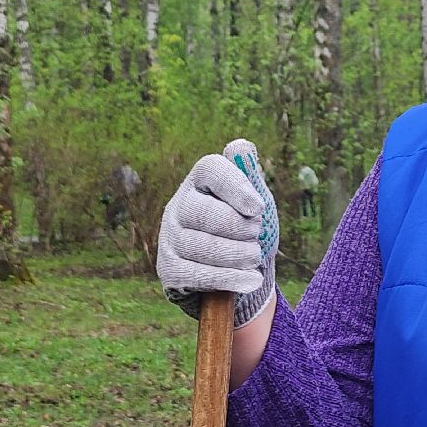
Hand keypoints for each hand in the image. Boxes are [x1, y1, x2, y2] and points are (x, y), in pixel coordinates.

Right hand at [156, 139, 278, 327]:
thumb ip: (250, 177)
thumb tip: (241, 146)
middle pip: (204, 212)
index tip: (258, 208)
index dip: (236, 187)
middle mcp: (178, 205)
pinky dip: (230, 278)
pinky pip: (198, 274)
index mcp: (200, 180)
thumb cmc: (243, 228)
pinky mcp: (168, 268)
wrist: (230, 270)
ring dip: (237, 255)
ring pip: (203, 246)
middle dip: (238, 227)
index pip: (211, 169)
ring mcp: (169, 237)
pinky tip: (252, 280)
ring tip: (255, 258)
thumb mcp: (253, 203)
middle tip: (257, 235)